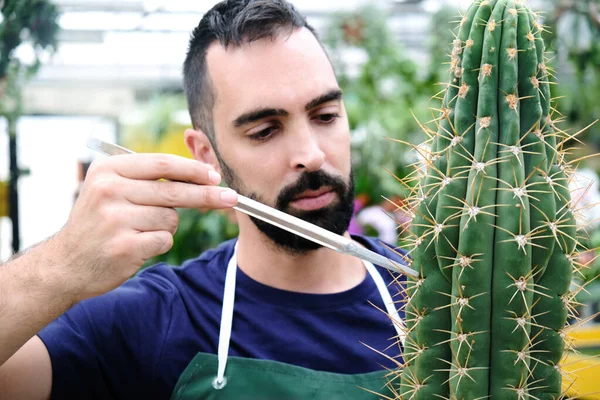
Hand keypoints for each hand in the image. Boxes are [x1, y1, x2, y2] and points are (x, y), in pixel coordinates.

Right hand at [48, 153, 237, 301]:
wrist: (66, 264)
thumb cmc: (98, 223)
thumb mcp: (111, 190)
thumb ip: (148, 180)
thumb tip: (201, 175)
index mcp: (108, 170)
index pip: (162, 164)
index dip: (193, 170)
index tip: (215, 176)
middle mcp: (109, 191)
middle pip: (174, 191)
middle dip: (207, 194)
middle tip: (231, 198)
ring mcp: (115, 219)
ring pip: (170, 218)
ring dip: (165, 226)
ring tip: (139, 230)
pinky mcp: (124, 246)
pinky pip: (164, 239)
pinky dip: (158, 242)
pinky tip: (136, 245)